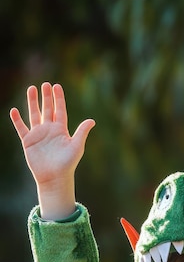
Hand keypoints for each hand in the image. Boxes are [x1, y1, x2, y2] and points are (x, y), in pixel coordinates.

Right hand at [10, 83, 94, 218]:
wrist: (54, 177)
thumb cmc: (67, 164)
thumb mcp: (76, 146)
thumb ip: (82, 132)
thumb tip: (92, 120)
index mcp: (61, 130)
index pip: (60, 110)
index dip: (59, 98)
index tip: (57, 86)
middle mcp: (49, 130)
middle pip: (47, 109)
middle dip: (46, 97)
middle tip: (45, 84)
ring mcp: (38, 135)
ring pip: (34, 114)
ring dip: (32, 102)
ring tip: (31, 88)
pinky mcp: (28, 141)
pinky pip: (21, 128)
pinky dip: (17, 120)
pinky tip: (14, 110)